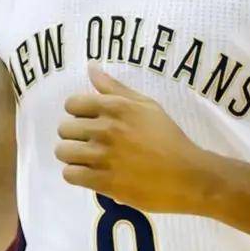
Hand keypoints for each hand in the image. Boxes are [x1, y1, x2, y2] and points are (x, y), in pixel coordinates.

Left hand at [57, 62, 212, 213]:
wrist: (186, 175)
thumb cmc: (168, 137)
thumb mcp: (146, 105)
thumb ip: (115, 87)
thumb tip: (91, 68)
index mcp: (116, 107)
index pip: (72, 103)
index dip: (77, 113)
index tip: (89, 121)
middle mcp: (106, 129)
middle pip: (64, 129)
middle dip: (74, 135)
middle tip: (90, 142)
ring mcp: (103, 156)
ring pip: (63, 152)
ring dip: (72, 155)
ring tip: (87, 159)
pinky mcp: (103, 182)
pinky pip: (70, 174)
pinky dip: (76, 174)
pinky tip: (90, 173)